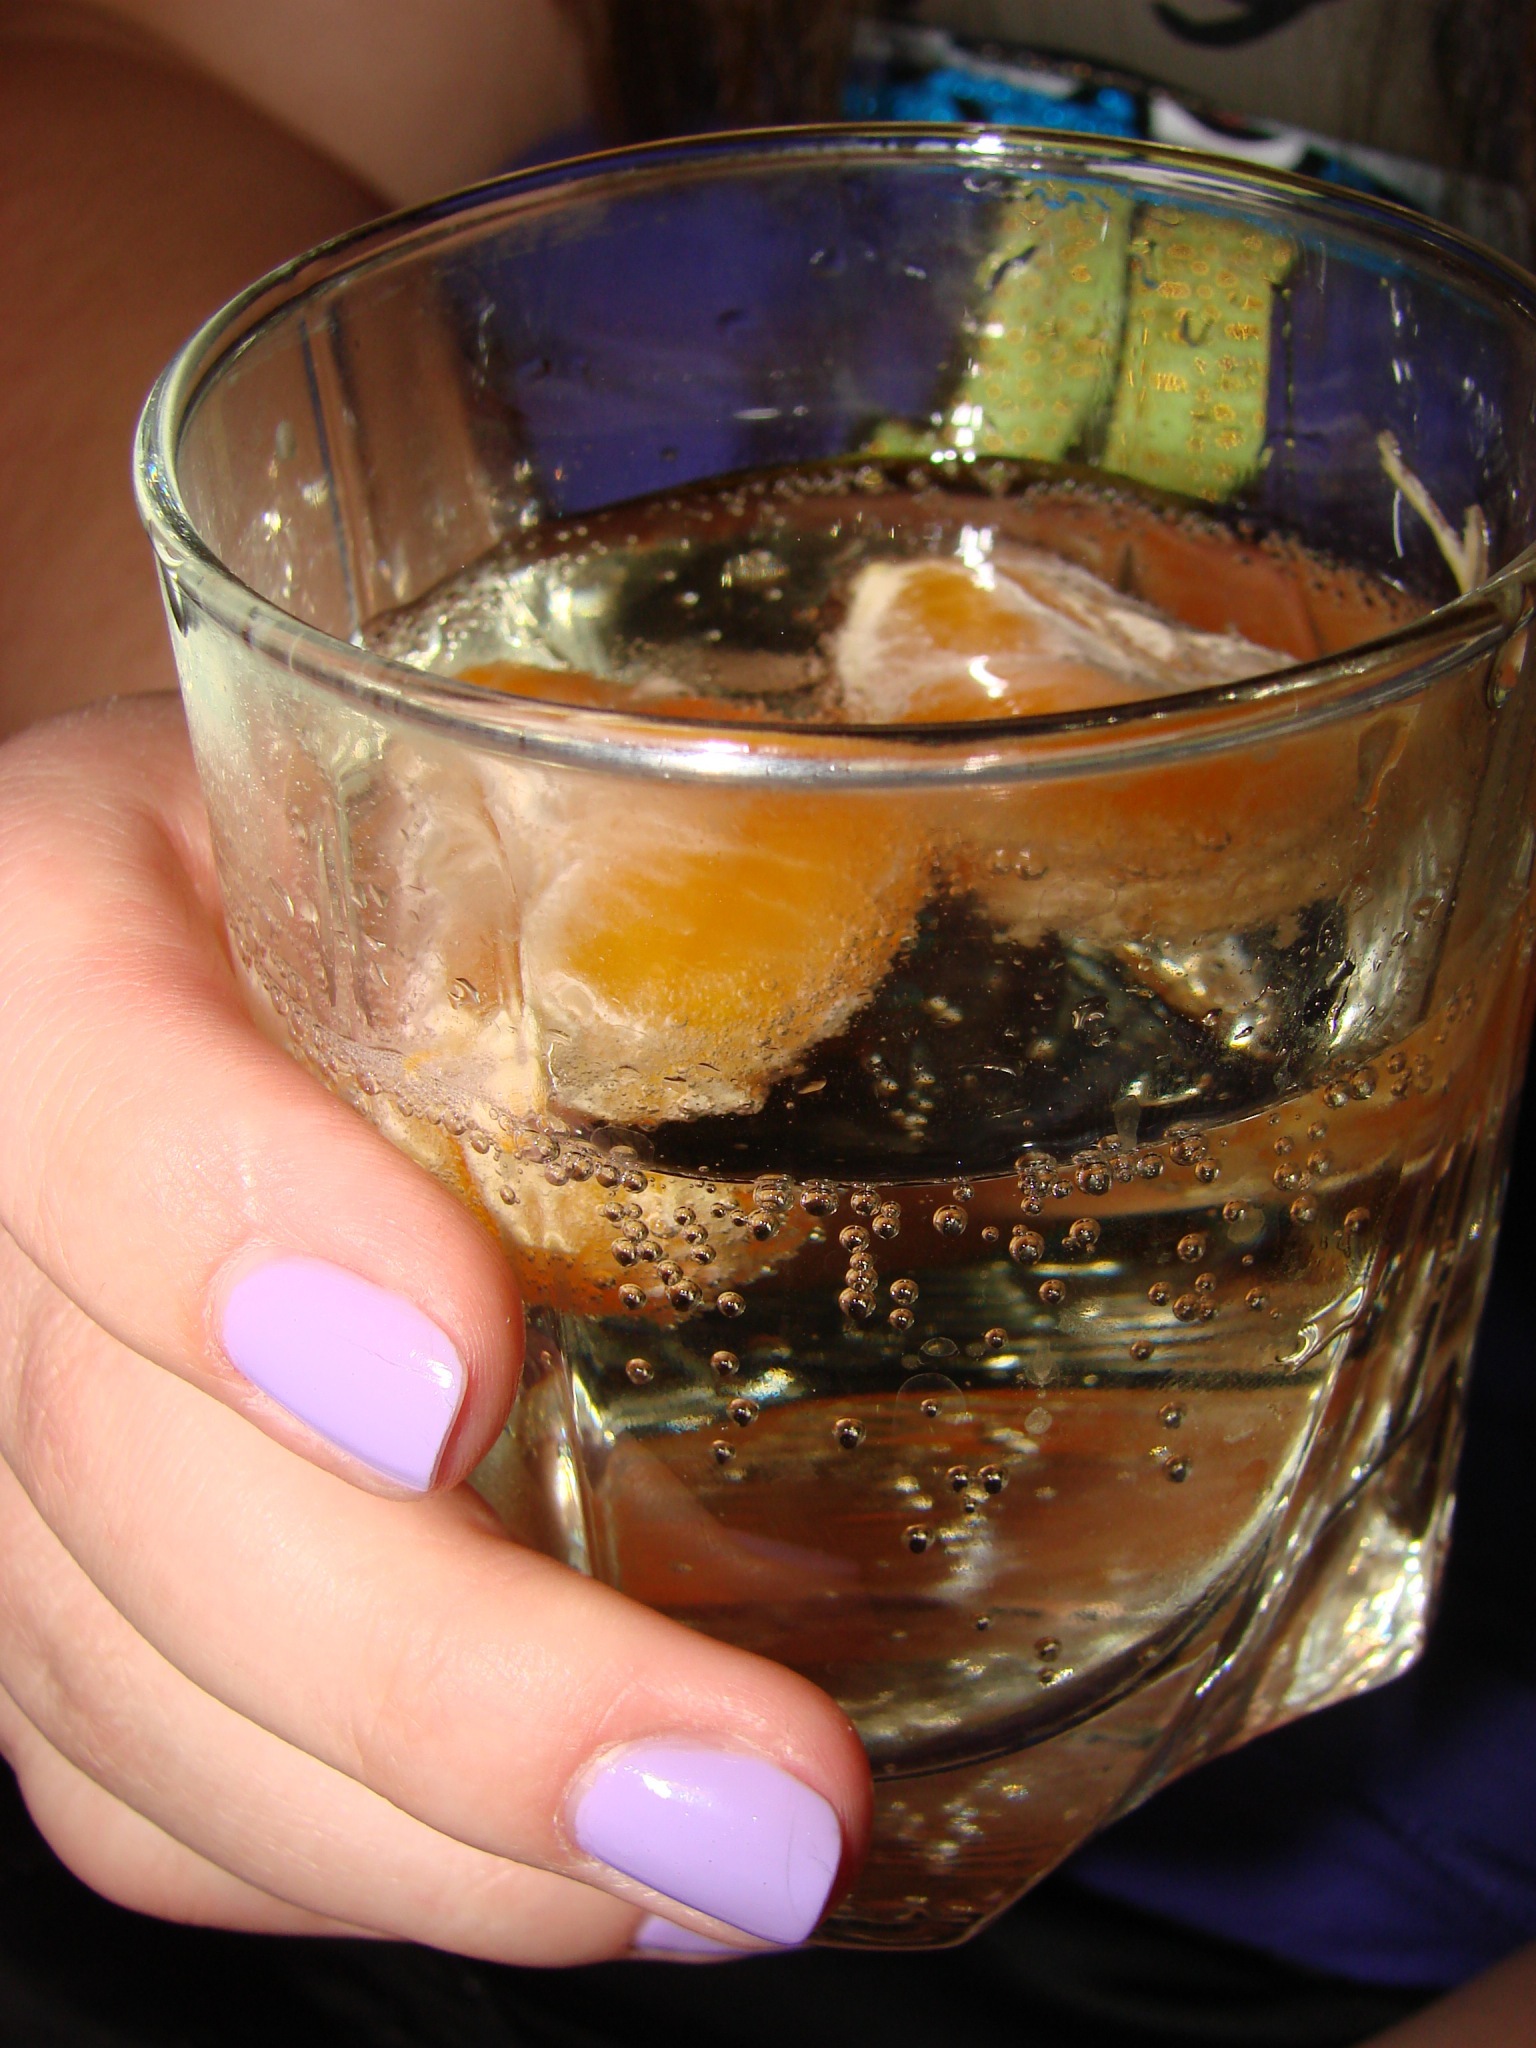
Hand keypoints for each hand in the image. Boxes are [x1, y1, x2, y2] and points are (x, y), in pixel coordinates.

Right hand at [0, 696, 868, 1960]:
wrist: (259, 946)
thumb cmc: (425, 833)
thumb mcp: (533, 750)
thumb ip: (692, 820)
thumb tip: (993, 820)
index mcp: (74, 908)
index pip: (61, 1049)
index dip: (211, 1225)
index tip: (456, 1377)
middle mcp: (4, 1176)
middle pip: (98, 1456)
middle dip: (428, 1671)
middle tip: (748, 1796)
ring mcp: (20, 1405)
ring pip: (122, 1684)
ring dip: (431, 1832)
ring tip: (731, 1870)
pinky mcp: (65, 1581)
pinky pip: (149, 1785)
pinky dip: (367, 1862)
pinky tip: (582, 1872)